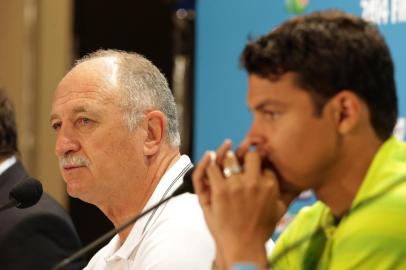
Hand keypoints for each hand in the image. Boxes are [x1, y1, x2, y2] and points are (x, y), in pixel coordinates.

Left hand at [192, 140, 288, 268]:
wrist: (243, 247)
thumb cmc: (260, 231)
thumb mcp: (279, 211)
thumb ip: (289, 195)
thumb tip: (302, 185)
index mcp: (270, 185)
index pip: (265, 163)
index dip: (258, 163)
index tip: (252, 167)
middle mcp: (255, 182)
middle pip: (250, 156)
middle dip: (245, 157)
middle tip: (239, 161)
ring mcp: (236, 185)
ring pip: (230, 158)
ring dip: (226, 159)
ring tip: (224, 162)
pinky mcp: (220, 191)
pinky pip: (213, 168)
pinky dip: (210, 164)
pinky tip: (211, 165)